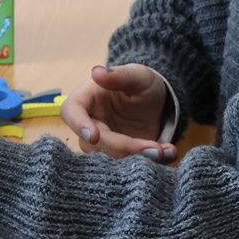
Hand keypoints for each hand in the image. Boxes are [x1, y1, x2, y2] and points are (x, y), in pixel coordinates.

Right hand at [60, 64, 176, 161]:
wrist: (160, 102)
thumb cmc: (142, 83)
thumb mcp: (137, 75)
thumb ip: (120, 75)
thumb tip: (96, 72)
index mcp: (87, 99)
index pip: (71, 112)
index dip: (79, 125)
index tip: (94, 136)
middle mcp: (91, 124)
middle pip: (94, 143)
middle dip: (123, 147)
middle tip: (153, 148)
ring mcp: (105, 143)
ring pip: (110, 159)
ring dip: (137, 158)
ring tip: (163, 150)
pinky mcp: (122, 157)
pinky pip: (129, 166)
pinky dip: (151, 163)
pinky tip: (168, 152)